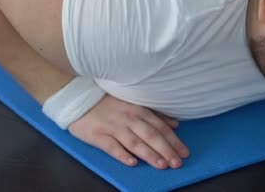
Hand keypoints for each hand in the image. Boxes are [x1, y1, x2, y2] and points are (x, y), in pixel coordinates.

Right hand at [67, 94, 189, 168]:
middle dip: (166, 150)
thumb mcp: (134, 104)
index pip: (160, 128)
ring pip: (135, 142)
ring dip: (149, 154)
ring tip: (161, 165)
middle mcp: (129, 119)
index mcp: (139, 111)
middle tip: (178, 163)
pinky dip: (122, 154)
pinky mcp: (98, 136)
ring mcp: (113, 127)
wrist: (79, 98)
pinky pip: (111, 147)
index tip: (184, 152)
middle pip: (151, 136)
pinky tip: (132, 163)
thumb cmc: (108, 103)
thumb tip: (175, 124)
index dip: (173, 141)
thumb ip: (155, 114)